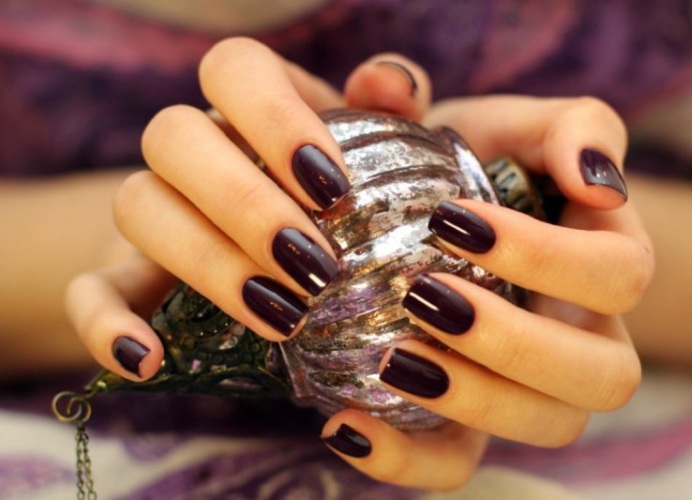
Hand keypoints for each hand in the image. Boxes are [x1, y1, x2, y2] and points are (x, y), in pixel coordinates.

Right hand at [66, 38, 431, 378]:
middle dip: (246, 203)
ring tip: (281, 316)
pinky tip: (149, 360)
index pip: (236, 68)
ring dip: (207, 263)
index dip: (276, 117)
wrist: (279, 258)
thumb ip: (388, 108)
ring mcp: (153, 211)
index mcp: (250, 106)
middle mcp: (193, 149)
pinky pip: (87, 290)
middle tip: (316, 265)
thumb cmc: (338, 195)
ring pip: (136, 206)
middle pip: (174, 135)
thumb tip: (391, 84)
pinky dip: (105, 325)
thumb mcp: (375, 148)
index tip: (331, 185)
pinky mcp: (125, 276)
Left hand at [318, 96, 651, 488]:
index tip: (453, 220)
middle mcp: (586, 335)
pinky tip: (346, 426)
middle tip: (427, 295)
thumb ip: (558, 124)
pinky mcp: (473, 420)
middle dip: (516, 342)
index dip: (546, 257)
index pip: (618, 275)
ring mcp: (532, 387)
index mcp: (604, 260)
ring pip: (549, 428)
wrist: (439, 208)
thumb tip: (590, 168)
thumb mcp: (515, 127)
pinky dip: (408, 459)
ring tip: (393, 360)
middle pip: (604, 375)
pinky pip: (462, 464)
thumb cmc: (483, 161)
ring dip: (474, 401)